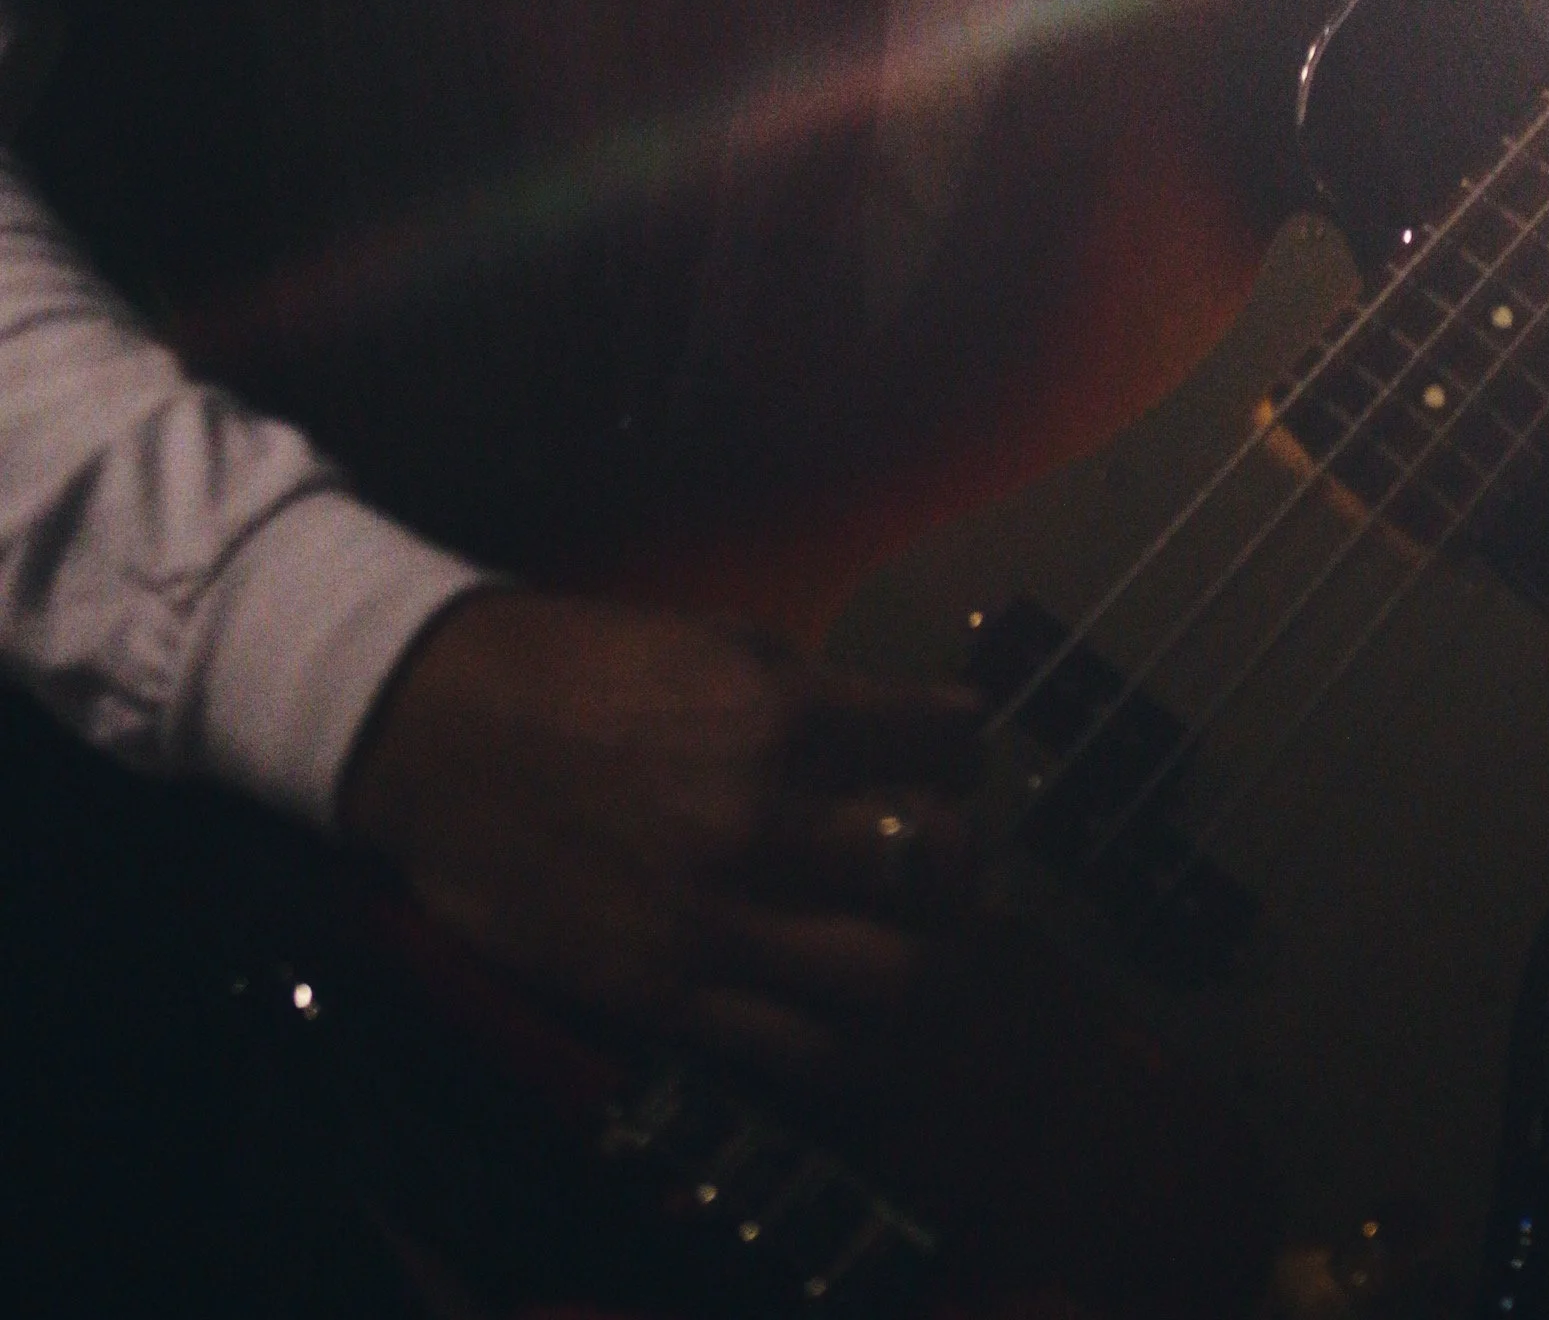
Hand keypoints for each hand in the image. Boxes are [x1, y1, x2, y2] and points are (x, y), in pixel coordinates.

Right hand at [337, 589, 981, 1081]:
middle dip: (961, 859)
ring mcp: (718, 918)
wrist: (441, 734)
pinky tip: (864, 1026)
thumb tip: (900, 726)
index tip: (951, 751)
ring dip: (931, 963)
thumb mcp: (714, 641)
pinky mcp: (669, 995)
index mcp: (783, 713)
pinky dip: (859, 1048)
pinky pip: (805, 1052)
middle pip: (938, 862)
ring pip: (895, 976)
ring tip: (921, 949)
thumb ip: (811, 692)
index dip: (962, 744)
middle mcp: (765, 819)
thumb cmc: (581, 668)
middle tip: (943, 860)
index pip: (945, 740)